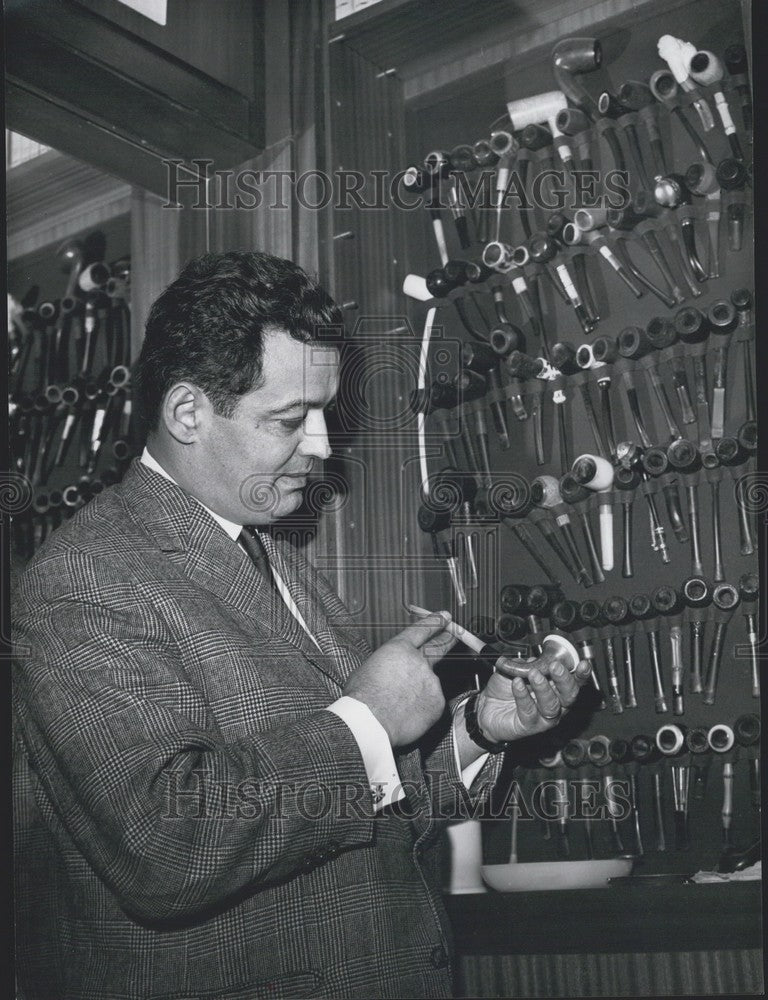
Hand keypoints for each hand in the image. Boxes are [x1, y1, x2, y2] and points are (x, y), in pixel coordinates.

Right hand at [343, 611, 456, 746]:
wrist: (370, 721)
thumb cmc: (363, 697)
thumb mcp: (370, 667)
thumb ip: (389, 663)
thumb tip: (393, 669)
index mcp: (399, 649)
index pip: (422, 630)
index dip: (435, 622)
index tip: (444, 617)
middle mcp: (419, 662)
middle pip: (439, 647)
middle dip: (448, 639)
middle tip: (455, 634)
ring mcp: (431, 681)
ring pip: (430, 683)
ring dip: (420, 690)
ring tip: (400, 704)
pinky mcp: (437, 702)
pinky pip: (432, 703)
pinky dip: (423, 708)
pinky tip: (407, 714)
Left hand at [475, 657, 592, 742]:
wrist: (487, 706)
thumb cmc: (507, 688)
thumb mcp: (518, 669)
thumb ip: (530, 663)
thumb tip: (538, 658)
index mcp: (555, 687)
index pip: (574, 681)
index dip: (581, 674)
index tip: (583, 664)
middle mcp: (554, 703)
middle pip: (569, 695)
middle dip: (564, 680)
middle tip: (555, 667)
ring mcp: (543, 717)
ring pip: (551, 705)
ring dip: (543, 688)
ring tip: (534, 675)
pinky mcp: (529, 725)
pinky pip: (529, 711)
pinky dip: (523, 696)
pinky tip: (517, 684)